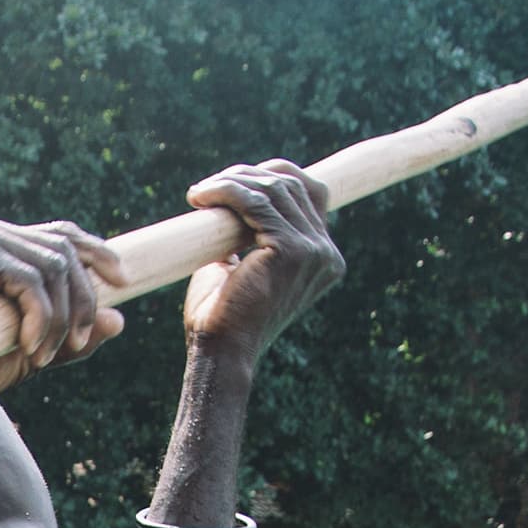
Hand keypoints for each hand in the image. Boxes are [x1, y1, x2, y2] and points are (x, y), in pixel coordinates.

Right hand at [0, 213, 128, 400]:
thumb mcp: (34, 348)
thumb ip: (72, 335)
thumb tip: (119, 319)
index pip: (59, 235)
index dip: (95, 252)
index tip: (122, 280)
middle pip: (61, 251)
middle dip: (81, 301)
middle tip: (76, 344)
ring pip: (52, 266)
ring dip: (59, 318)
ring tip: (43, 356)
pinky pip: (27, 280)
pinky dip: (39, 316)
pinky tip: (29, 345)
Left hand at [179, 162, 340, 361]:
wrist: (220, 352)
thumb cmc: (222, 315)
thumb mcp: (243, 265)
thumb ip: (250, 232)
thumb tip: (234, 196)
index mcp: (322, 258)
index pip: (309, 193)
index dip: (272, 176)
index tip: (232, 181)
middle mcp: (326, 253)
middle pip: (294, 184)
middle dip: (249, 176)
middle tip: (210, 187)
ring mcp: (314, 251)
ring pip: (275, 189)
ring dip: (233, 182)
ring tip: (200, 192)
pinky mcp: (292, 250)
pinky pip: (256, 203)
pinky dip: (227, 192)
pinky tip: (201, 196)